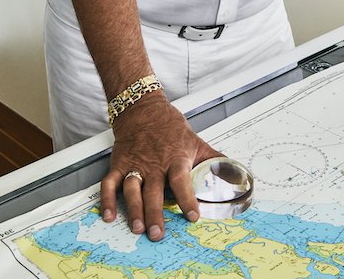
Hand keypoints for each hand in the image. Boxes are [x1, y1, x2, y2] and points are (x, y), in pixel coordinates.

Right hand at [99, 92, 221, 240]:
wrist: (143, 110)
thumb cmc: (171, 128)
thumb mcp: (196, 142)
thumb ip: (213, 160)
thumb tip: (236, 175)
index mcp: (175, 159)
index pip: (181, 180)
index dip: (187, 199)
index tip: (192, 216)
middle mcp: (154, 164)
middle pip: (154, 191)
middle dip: (155, 214)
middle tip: (157, 233)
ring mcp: (135, 165)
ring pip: (132, 190)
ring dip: (134, 210)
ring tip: (137, 228)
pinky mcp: (119, 164)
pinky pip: (110, 183)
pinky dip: (107, 200)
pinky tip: (109, 216)